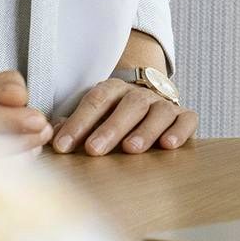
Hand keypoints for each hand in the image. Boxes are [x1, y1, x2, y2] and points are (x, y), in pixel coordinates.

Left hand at [49, 78, 196, 157]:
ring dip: (145, 130)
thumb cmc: (114, 118)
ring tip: (131, 149)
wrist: (151, 106)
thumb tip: (52, 135)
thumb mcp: (93, 118)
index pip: (95, 101)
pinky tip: (168, 145)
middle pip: (128, 106)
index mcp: (114, 90)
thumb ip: (74, 126)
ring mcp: (164, 104)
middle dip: (110, 128)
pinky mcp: (184, 116)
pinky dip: (179, 131)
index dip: (78, 122)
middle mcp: (140, 94)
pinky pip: (187, 120)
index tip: (63, 146)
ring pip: (158, 112)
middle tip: (94, 150)